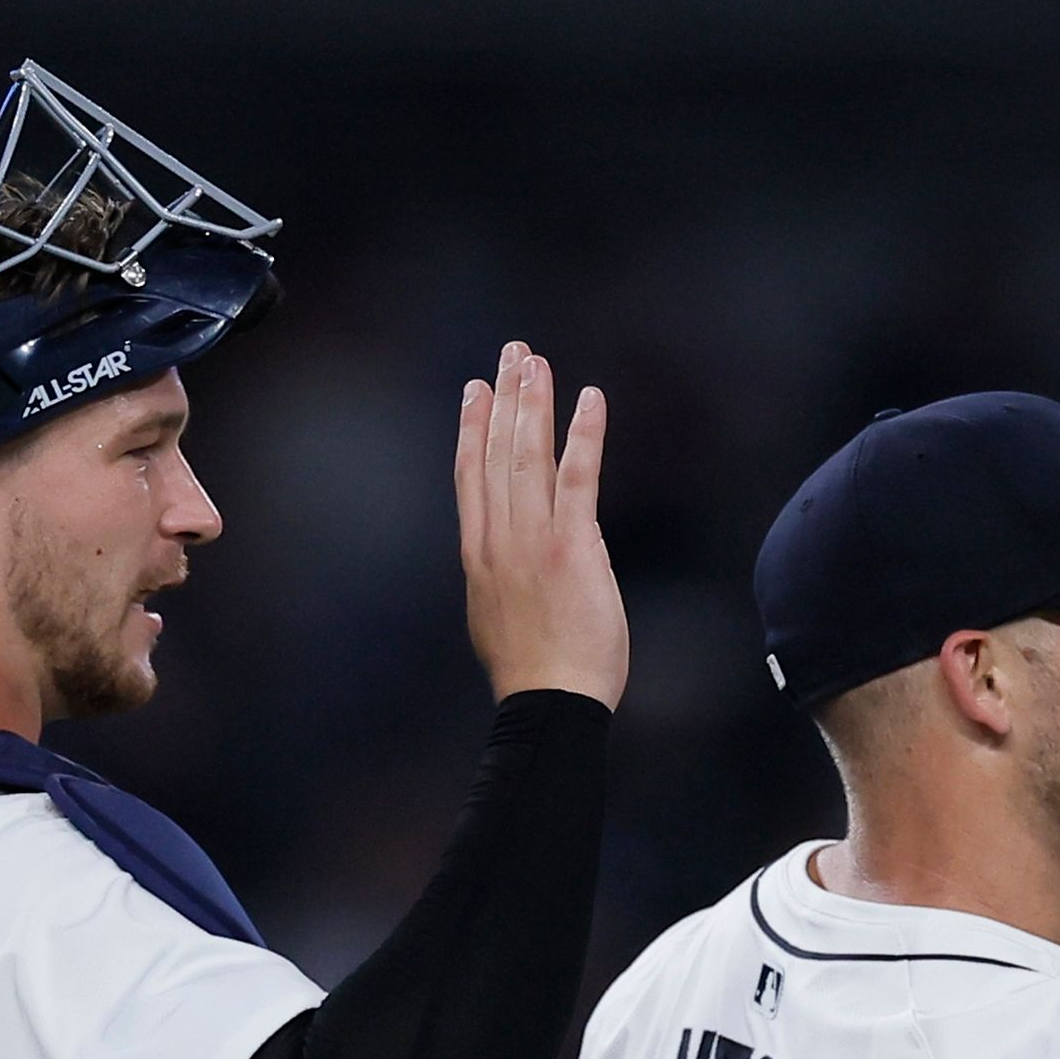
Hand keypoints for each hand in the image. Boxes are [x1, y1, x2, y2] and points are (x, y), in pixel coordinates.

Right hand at [457, 341, 629, 706]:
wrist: (550, 704)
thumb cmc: (536, 674)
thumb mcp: (502, 617)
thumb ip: (508, 576)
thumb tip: (520, 559)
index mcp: (479, 555)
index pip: (471, 476)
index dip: (471, 429)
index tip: (474, 391)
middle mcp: (499, 538)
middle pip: (497, 452)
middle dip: (504, 397)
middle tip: (512, 353)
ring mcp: (532, 539)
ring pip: (527, 454)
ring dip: (533, 402)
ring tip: (534, 361)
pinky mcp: (572, 546)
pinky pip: (577, 477)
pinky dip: (583, 434)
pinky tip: (588, 398)